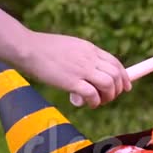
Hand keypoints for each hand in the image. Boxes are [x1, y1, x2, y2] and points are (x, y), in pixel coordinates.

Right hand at [16, 31, 131, 107]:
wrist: (26, 47)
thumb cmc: (43, 49)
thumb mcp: (69, 48)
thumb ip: (81, 61)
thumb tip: (85, 78)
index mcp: (90, 48)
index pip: (115, 63)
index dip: (124, 77)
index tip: (126, 87)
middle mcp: (89, 58)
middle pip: (116, 75)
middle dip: (118, 89)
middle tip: (109, 98)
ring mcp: (81, 69)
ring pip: (109, 84)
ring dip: (108, 97)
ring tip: (99, 102)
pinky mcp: (71, 81)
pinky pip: (93, 94)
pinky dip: (95, 102)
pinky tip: (89, 104)